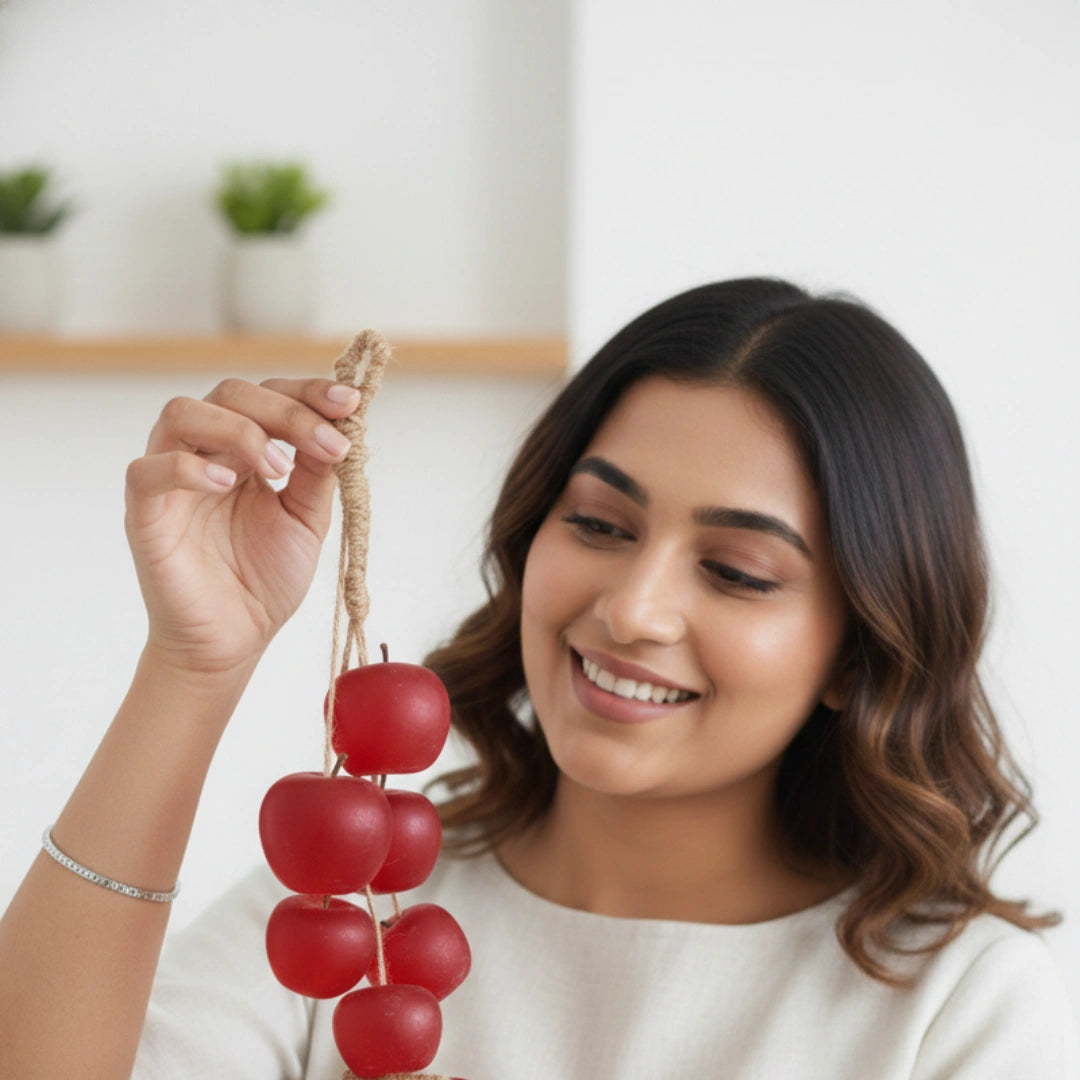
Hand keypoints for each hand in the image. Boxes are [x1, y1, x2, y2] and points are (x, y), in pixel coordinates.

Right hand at [124, 376, 361, 676]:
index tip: (349, 402)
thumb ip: (318, 472)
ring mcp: (170, 479)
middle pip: (231, 394)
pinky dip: (187, 468)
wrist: (235, 642)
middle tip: (329, 443)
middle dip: (288, 411)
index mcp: (243, 451)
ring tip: (279, 468)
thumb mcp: (307, 519)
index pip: (269, 397)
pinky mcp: (144, 513)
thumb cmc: (265, 580)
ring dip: (240, 430)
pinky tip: (228, 483)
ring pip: (182, 414)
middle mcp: (204, 454)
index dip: (308, 392)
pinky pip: (147, 471)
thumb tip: (343, 424)